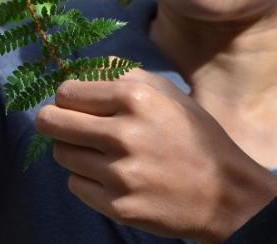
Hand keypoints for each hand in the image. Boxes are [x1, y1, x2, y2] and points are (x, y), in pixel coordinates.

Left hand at [35, 69, 276, 242]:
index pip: (67, 92)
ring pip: (61, 154)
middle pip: (52, 123)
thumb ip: (124, 74)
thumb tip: (84, 70)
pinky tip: (111, 175)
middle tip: (65, 124)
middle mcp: (123, 133)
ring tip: (99, 151)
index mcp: (135, 98)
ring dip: (74, 150)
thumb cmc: (195, 135)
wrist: (224, 192)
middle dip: (54, 121)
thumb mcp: (167, 92)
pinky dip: (87, 179)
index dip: (67, 97)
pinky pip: (76, 184)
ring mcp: (119, 173)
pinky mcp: (118, 205)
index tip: (75, 103)